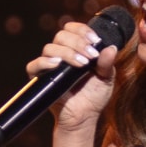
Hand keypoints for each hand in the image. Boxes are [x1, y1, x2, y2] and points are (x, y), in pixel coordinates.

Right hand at [28, 19, 119, 134]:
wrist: (83, 117)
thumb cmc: (94, 96)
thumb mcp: (106, 78)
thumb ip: (107, 63)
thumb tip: (111, 48)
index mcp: (75, 49)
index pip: (73, 29)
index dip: (83, 30)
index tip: (96, 40)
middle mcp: (60, 54)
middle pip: (61, 35)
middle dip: (78, 42)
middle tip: (91, 55)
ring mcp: (48, 65)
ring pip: (50, 48)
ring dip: (67, 52)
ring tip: (82, 64)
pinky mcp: (39, 78)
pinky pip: (34, 65)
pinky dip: (45, 62)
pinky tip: (58, 65)